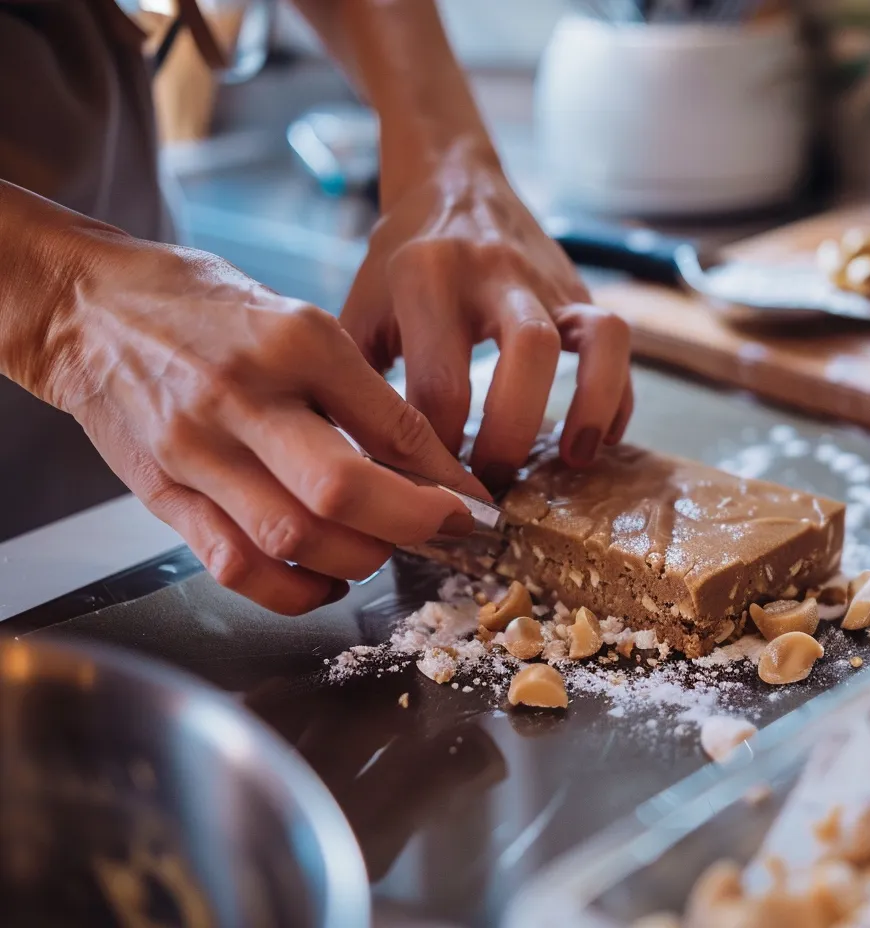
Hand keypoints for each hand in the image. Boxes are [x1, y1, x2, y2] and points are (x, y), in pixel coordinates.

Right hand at [38, 233, 488, 614]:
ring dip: (358, 560)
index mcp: (292, 341)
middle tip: (444, 532)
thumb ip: (361, 394)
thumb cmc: (206, 310)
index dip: (445, 478)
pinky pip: (236, 567)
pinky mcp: (164, 496)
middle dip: (411, 525)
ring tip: (384, 548)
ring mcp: (196, 451)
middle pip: (340, 490)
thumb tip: (428, 466)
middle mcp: (242, 397)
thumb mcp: (300, 324)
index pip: (390, 424)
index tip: (474, 505)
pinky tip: (328, 581)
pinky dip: (294, 590)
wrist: (91, 311)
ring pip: (291, 539)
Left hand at [340, 142, 632, 490]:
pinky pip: (616, 341)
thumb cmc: (398, 260)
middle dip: (513, 434)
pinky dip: (615, 395)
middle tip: (490, 484)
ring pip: (594, 339)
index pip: (440, 384)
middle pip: (528, 355)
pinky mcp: (579, 288)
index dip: (437, 452)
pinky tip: (595, 440)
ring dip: (589, 408)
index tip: (429, 488)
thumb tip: (362, 470)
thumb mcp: (360, 308)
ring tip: (571, 462)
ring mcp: (545, 278)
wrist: (450, 179)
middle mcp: (494, 271)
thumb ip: (357, 381)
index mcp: (425, 277)